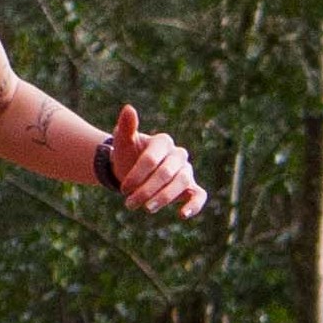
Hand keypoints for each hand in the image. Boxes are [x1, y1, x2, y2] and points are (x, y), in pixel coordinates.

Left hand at [109, 103, 206, 218]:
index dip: (137, 174)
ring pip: (181, 183)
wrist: (131, 172)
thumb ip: (126, 127)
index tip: (123, 189)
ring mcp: (185, 171)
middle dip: (147, 190)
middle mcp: (178, 154)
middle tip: (130, 204)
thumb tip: (128, 108)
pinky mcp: (190, 188)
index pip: (152, 158)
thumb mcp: (123, 143)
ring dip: (163, 198)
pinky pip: (199, 195)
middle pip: (166, 173)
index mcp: (163, 142)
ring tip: (147, 209)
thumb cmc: (127, 156)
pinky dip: (194, 205)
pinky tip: (182, 215)